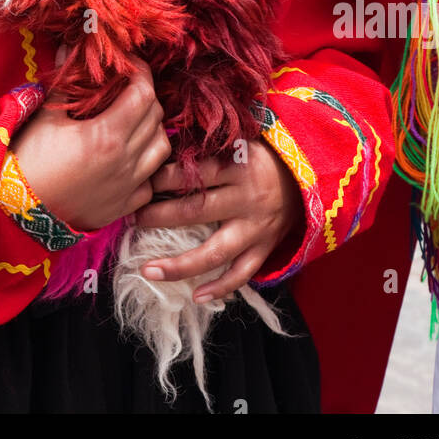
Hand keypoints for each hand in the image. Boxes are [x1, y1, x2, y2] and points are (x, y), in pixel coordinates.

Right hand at [10, 60, 170, 232]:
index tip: (130, 65)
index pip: (144, 94)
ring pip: (162, 150)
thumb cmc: (28, 163)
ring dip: (152, 130)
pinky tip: (129, 159)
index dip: (141, 74)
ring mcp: (128, 187)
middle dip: (146, 97)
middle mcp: (125, 161)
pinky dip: (147, 167)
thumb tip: (68, 50)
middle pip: (156, 118)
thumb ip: (65, 85)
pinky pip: (151, 183)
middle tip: (128, 89)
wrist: (18, 213)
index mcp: (107, 135)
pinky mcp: (123, 207)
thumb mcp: (45, 119)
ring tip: (133, 123)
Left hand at [132, 140, 303, 301]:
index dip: (164, 178)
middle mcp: (246, 199)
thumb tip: (162, 149)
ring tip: (148, 271)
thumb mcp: (240, 142)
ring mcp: (256, 228)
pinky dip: (220, 287)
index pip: (195, 174)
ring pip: (215, 251)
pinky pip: (242, 273)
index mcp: (238, 166)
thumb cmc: (262, 157)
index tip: (140, 182)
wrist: (308, 177)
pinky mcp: (265, 248)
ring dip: (179, 264)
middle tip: (131, 220)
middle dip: (158, 217)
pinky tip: (195, 297)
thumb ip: (207, 148)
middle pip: (196, 211)